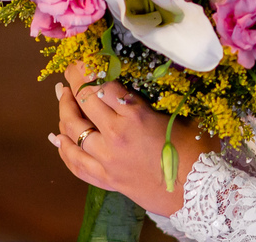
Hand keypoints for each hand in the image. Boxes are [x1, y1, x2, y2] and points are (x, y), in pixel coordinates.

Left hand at [49, 61, 218, 216]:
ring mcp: (107, 160)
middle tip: (69, 72)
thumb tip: (160, 82)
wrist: (198, 195)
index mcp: (135, 114)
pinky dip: (63, 149)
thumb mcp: (185, 116)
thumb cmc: (198, 153)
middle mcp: (115, 135)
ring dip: (64, 112)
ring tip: (62, 97)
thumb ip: (164, 100)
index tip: (83, 60)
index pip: (100, 85)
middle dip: (73, 84)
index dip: (87, 69)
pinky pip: (75, 163)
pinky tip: (58, 139)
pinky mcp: (106, 180)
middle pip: (82, 103)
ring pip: (72, 132)